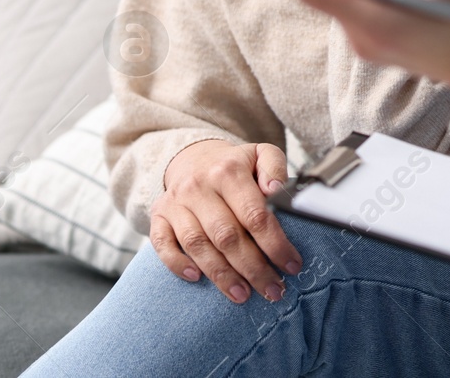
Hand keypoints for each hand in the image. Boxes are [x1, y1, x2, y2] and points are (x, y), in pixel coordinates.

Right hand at [150, 138, 301, 303]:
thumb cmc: (235, 165)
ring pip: (197, 245)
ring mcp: (175, 204)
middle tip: (273, 290)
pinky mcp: (158, 217)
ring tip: (243, 295)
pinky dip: (178, 264)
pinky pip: (162, 245)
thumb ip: (275, 167)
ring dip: (221, 275)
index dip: (275, 244)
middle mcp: (198, 187)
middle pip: (227, 236)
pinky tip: (197, 279)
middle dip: (252, 268)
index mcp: (228, 171)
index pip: (254, 214)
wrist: (193, 158)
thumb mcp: (261, 154)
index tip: (292, 266)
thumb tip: (278, 190)